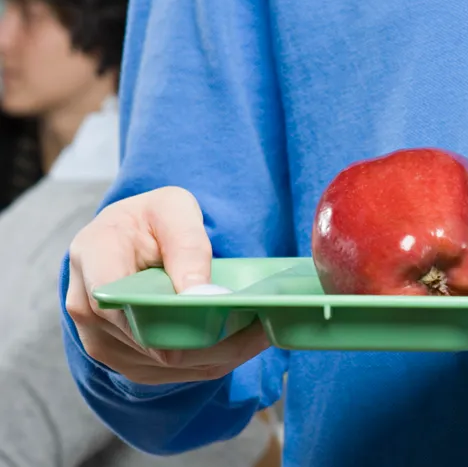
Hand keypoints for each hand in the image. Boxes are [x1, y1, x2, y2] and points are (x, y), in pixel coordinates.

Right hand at [65, 186, 269, 384]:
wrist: (125, 238)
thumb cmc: (150, 219)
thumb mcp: (173, 209)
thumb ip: (187, 246)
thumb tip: (202, 295)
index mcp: (93, 258)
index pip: (124, 301)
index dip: (174, 314)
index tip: (227, 307)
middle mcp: (87, 308)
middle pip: (156, 342)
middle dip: (216, 338)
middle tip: (265, 321)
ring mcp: (103, 341)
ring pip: (171, 364)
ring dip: (222, 353)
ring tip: (263, 329)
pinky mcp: (126, 361)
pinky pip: (175, 373)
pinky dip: (215, 360)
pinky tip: (243, 342)